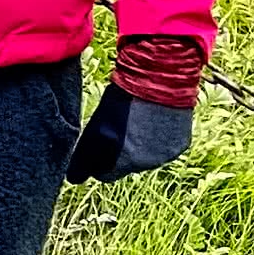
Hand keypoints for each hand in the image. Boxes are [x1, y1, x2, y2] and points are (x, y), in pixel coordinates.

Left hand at [66, 85, 195, 184]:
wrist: (160, 78)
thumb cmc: (124, 95)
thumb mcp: (97, 123)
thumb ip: (87, 153)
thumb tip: (75, 177)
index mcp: (118, 158)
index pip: (104, 176)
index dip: (99, 164)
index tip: (98, 152)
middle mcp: (141, 163)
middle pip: (126, 167)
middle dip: (122, 154)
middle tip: (122, 128)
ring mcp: (162, 156)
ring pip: (147, 159)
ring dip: (142, 147)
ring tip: (140, 121)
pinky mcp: (178, 148)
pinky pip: (165, 150)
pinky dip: (160, 141)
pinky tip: (157, 121)